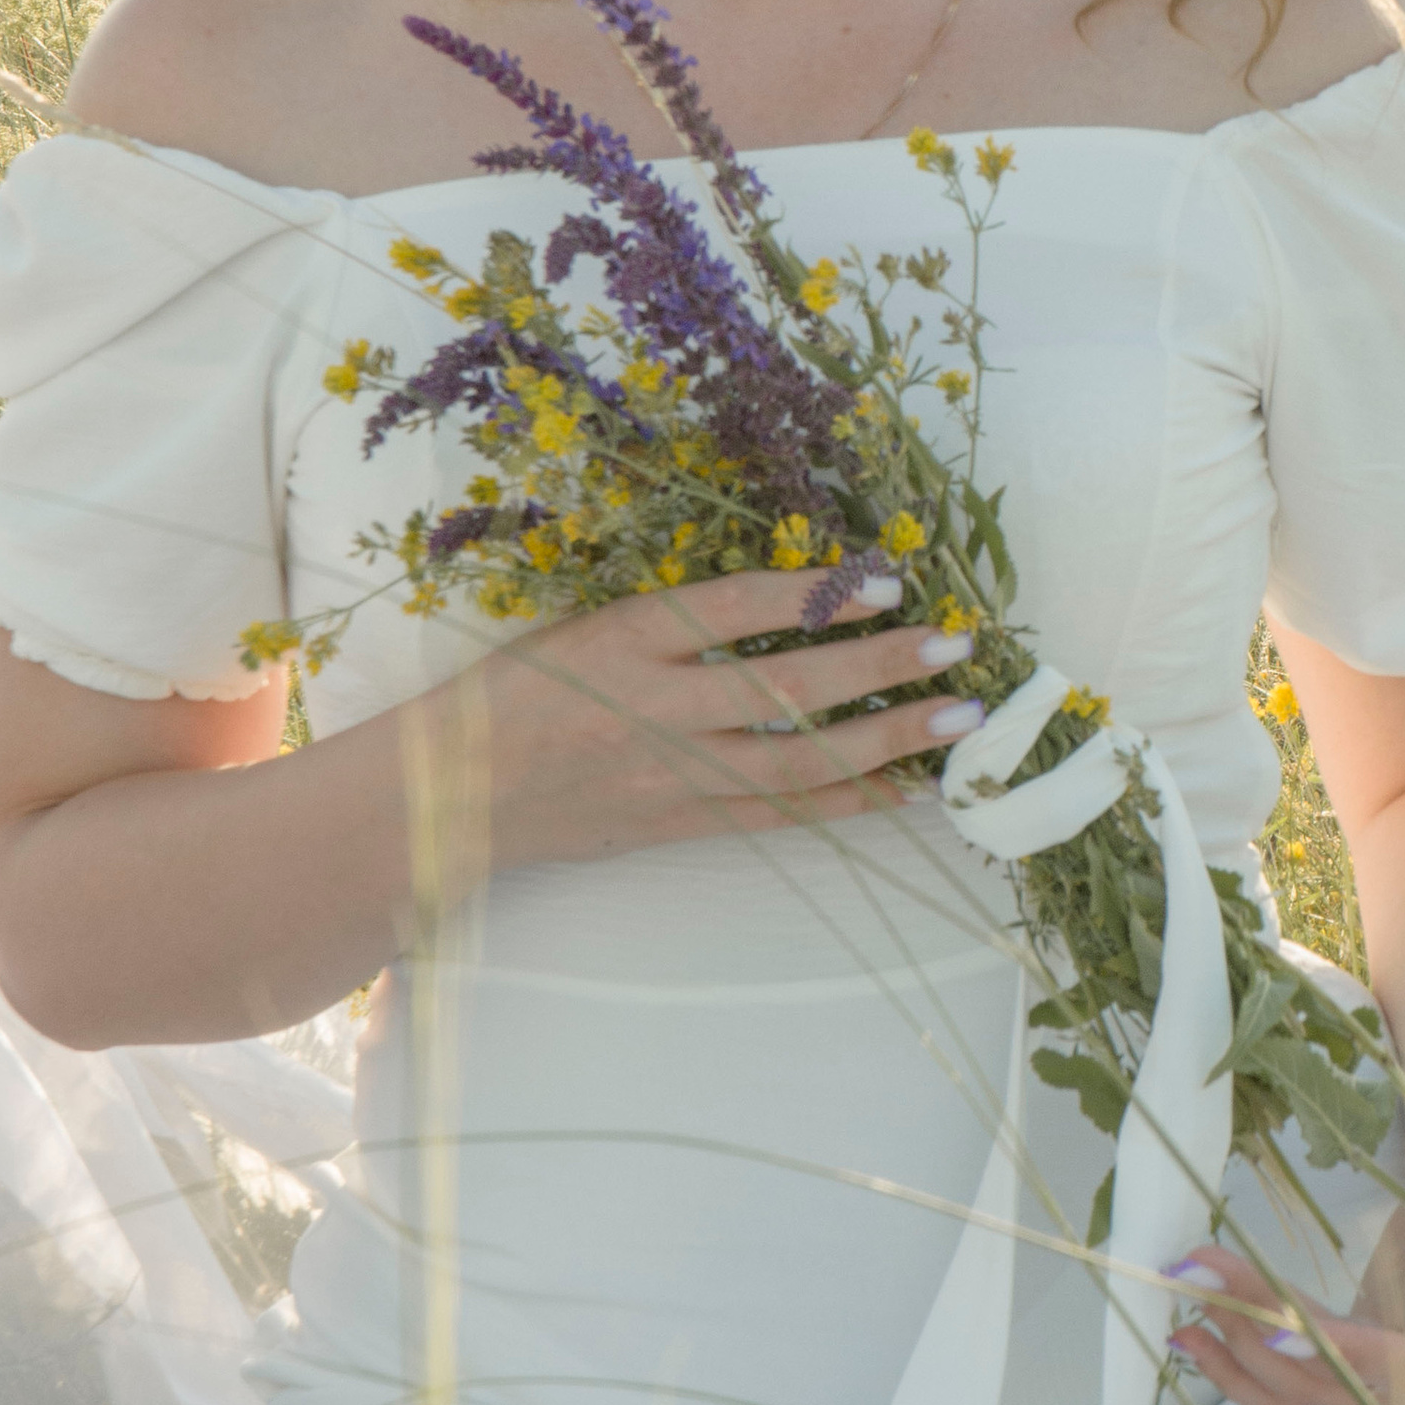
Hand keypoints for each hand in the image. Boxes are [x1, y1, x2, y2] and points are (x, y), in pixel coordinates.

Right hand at [464, 567, 982, 871]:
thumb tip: (792, 599)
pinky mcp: (678, 825)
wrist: (448, 796)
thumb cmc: (513, 694)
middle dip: (879, 666)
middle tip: (953, 645)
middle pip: (786, 688)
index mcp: (623, 638)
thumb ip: (674, 622)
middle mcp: (653, 708)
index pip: (737, 608)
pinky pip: (779, 816)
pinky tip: (908, 788)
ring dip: (887, 741)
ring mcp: (670, 775)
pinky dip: (848, 802)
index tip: (887, 579)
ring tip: (956, 720)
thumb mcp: (581, 628)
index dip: (817, 594)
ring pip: (797, 762)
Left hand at [1164, 1111, 1404, 1404]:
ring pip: (1304, 1387)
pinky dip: (1242, 1360)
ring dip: (1236, 1356)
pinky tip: (1193, 1330)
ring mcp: (1389, 1363)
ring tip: (1178, 1301)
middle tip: (1194, 1277)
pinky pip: (1295, 1372)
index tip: (1274, 1328)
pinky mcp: (1358, 1345)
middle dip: (1260, 1340)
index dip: (1342, 1355)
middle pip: (1336, 1380)